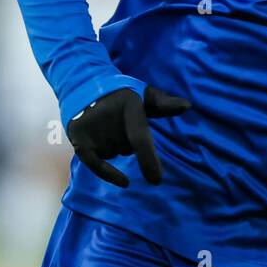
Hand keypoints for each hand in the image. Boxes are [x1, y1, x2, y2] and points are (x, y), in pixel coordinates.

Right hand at [67, 85, 191, 187]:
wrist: (84, 85)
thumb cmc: (120, 94)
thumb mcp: (143, 94)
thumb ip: (164, 104)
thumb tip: (188, 106)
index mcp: (128, 106)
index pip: (139, 137)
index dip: (148, 159)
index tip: (157, 180)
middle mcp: (108, 118)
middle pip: (128, 148)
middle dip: (128, 142)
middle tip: (120, 123)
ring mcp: (92, 130)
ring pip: (114, 154)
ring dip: (115, 148)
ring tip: (108, 127)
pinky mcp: (79, 140)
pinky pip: (95, 165)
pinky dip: (109, 174)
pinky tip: (125, 182)